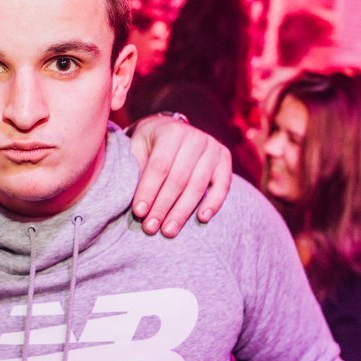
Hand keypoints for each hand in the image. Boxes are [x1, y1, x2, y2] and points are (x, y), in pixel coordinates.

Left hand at [128, 115, 232, 235]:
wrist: (172, 130)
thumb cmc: (150, 144)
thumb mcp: (137, 147)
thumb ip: (136, 169)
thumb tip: (136, 203)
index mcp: (171, 132)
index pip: (159, 166)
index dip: (148, 191)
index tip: (138, 212)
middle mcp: (195, 138)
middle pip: (178, 179)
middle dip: (163, 206)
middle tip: (150, 227)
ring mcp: (213, 148)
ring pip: (198, 186)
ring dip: (182, 212)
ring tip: (168, 231)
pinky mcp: (224, 160)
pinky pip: (222, 186)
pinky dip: (213, 203)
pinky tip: (201, 219)